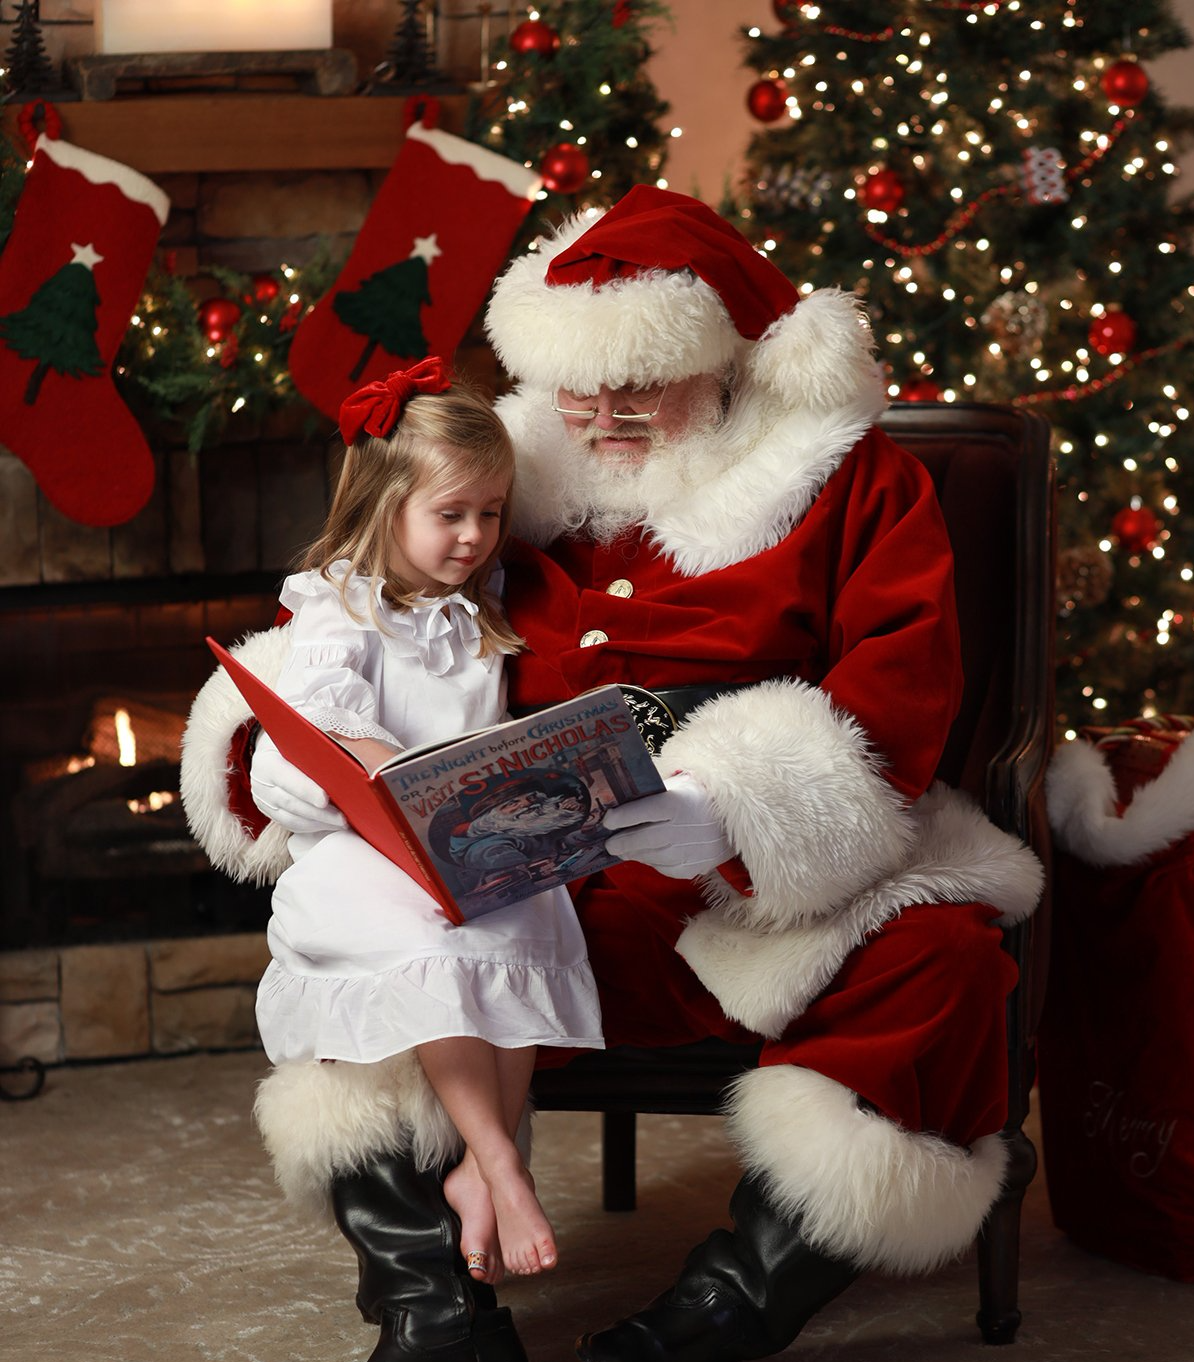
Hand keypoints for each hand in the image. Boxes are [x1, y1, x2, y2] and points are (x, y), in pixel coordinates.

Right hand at [250, 733, 346, 834]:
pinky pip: (290, 824)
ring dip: (318, 823)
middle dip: (319, 813)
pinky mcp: (269, 811)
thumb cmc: (294, 739)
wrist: (271, 749)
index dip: (306, 790)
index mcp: (267, 761)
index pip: (286, 778)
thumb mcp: (302, 733)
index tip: (325, 799)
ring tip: (341, 823)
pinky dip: (311, 827)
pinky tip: (328, 825)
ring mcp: (263, 800)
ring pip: (291, 818)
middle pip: (291, 803)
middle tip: (342, 818)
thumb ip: (318, 740)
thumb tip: (344, 750)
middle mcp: (261, 783)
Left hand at [603, 770, 731, 878]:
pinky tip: (648, 854)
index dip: (621, 817)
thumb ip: (654, 792)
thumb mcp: (681, 785)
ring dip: (634, 853)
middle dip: (621, 842)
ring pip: (651, 856)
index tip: (607, 820)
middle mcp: (682, 829)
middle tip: (609, 843)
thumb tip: (622, 798)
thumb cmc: (702, 798)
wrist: (736, 822)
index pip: (642, 811)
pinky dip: (652, 861)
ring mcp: (688, 852)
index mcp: (677, 803)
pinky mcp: (692, 868)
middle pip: (643, 839)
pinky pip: (664, 867)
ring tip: (624, 849)